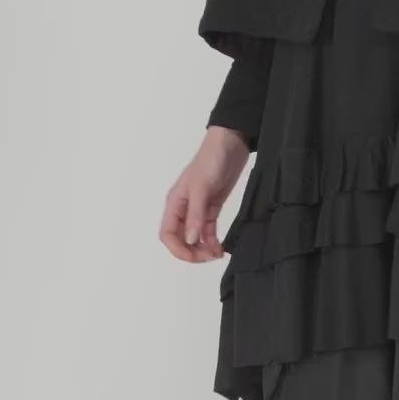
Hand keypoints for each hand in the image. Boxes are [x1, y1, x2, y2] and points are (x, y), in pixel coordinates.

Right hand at [160, 127, 250, 261]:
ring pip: (195, 237)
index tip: (194, 256)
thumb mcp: (201, 188)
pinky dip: (213, 240)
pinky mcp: (212, 206)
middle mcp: (184, 208)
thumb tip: (190, 240)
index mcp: (175, 203)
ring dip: (204, 248)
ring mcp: (198, 208)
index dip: (178, 249)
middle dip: (192, 251)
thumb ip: (195, 215)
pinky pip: (208, 230)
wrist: (231, 143)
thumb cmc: (211, 160)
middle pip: (181, 239)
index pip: (167, 234)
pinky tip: (221, 246)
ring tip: (217, 253)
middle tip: (210, 256)